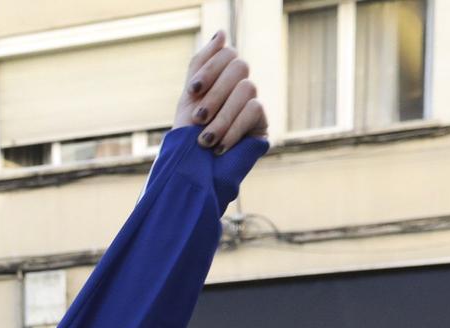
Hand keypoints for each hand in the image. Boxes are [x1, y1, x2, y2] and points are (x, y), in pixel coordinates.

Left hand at [173, 32, 266, 152]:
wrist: (193, 173)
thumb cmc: (187, 137)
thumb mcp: (189, 99)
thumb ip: (201, 64)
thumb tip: (222, 33)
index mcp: (221, 78)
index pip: (227, 54)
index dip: (210, 68)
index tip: (192, 90)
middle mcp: (240, 87)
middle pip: (239, 67)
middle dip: (215, 93)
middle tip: (197, 118)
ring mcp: (253, 104)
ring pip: (247, 89)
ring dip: (222, 115)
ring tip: (204, 140)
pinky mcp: (262, 124)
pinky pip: (254, 110)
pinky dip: (233, 128)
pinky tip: (219, 146)